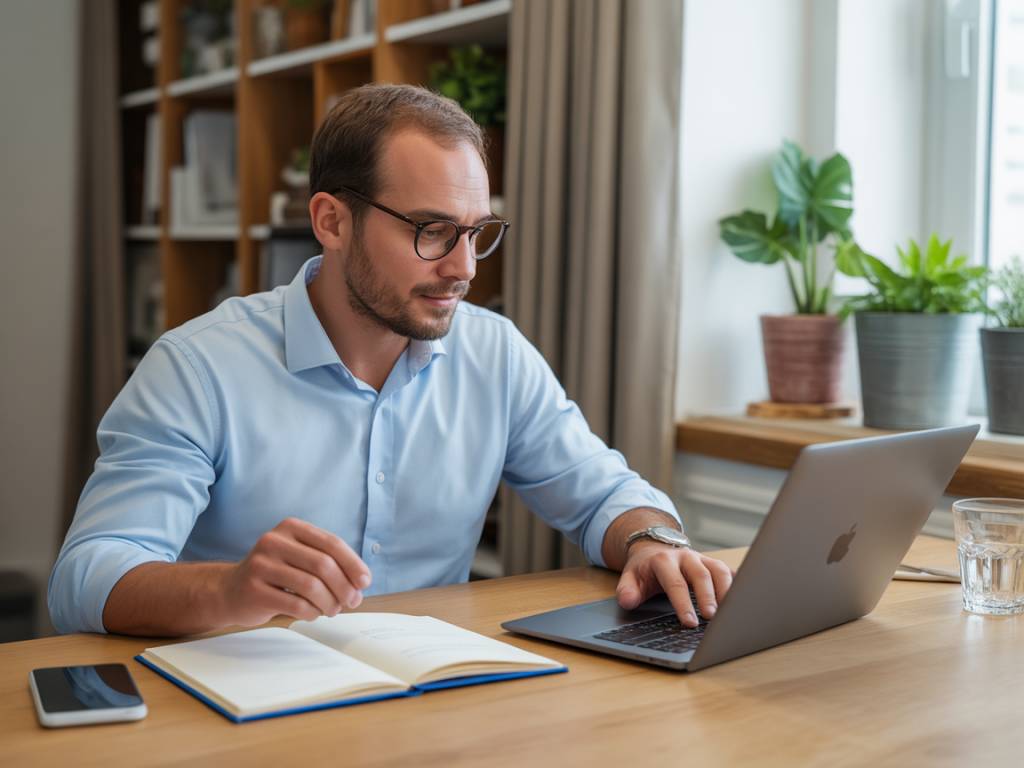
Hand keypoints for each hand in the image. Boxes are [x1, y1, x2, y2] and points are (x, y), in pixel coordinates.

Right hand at [219, 517, 371, 625]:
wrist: (230, 591)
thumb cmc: (275, 575)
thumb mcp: (299, 557)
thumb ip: (328, 562)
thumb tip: (360, 582)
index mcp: (290, 527)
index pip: (331, 543)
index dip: (353, 564)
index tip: (365, 582)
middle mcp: (274, 541)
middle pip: (323, 565)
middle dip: (344, 587)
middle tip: (352, 602)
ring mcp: (261, 565)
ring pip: (311, 586)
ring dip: (330, 602)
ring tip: (333, 610)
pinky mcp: (254, 589)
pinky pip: (296, 604)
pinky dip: (312, 612)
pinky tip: (313, 613)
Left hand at [615, 541, 733, 627]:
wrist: (654, 549)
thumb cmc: (645, 569)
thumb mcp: (629, 577)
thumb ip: (627, 590)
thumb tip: (627, 601)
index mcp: (663, 561)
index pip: (675, 583)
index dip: (682, 603)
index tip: (689, 622)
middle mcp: (685, 557)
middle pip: (701, 575)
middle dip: (708, 596)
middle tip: (712, 617)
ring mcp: (702, 559)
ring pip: (719, 570)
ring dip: (726, 591)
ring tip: (731, 613)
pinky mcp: (713, 564)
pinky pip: (729, 572)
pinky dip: (738, 585)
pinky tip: (742, 602)